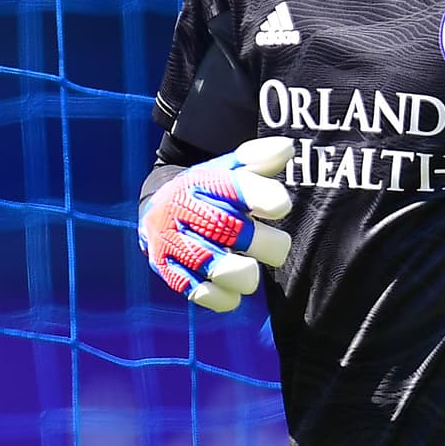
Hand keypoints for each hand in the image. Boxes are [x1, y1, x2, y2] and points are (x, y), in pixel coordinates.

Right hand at [139, 136, 292, 312]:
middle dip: (264, 243)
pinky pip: (200, 292)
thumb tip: (286, 149)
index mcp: (204, 181)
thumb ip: (259, 159)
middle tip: (275, 246)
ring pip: (215, 265)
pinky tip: (231, 288)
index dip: (262, 196)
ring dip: (244, 273)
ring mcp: (173, 242)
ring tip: (250, 270)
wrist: (158, 210)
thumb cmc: (209, 192)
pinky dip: (223, 296)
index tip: (281, 206)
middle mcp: (184, 210)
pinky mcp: (168, 271)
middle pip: (230, 229)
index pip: (236, 186)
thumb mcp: (229, 169)